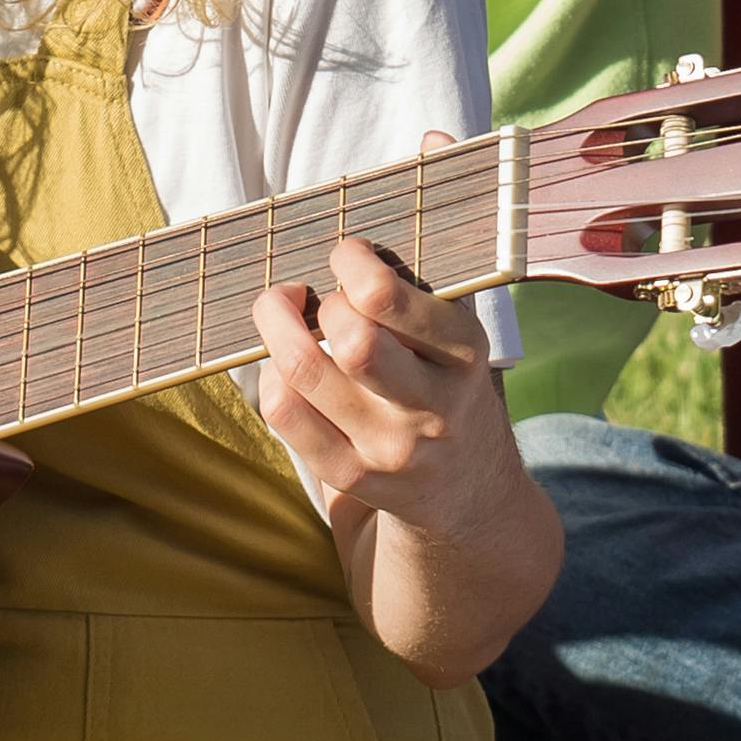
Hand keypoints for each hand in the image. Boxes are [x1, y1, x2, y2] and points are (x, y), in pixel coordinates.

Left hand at [247, 232, 513, 530]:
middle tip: (319, 300)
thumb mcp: (455, 340)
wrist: (468, 487)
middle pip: (348, 340)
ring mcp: (390, 448)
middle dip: (319, 304)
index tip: (346, 256)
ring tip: (287, 320)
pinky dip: (271, 377)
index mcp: (463, 354)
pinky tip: (285, 368)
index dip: (350, 262)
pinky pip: (284, 413)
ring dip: (281, 330)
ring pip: (303, 373)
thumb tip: (339, 254)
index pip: (383, 297)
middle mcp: (432, 406)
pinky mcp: (351, 476)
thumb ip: (410, 299)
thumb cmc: (446, 386)